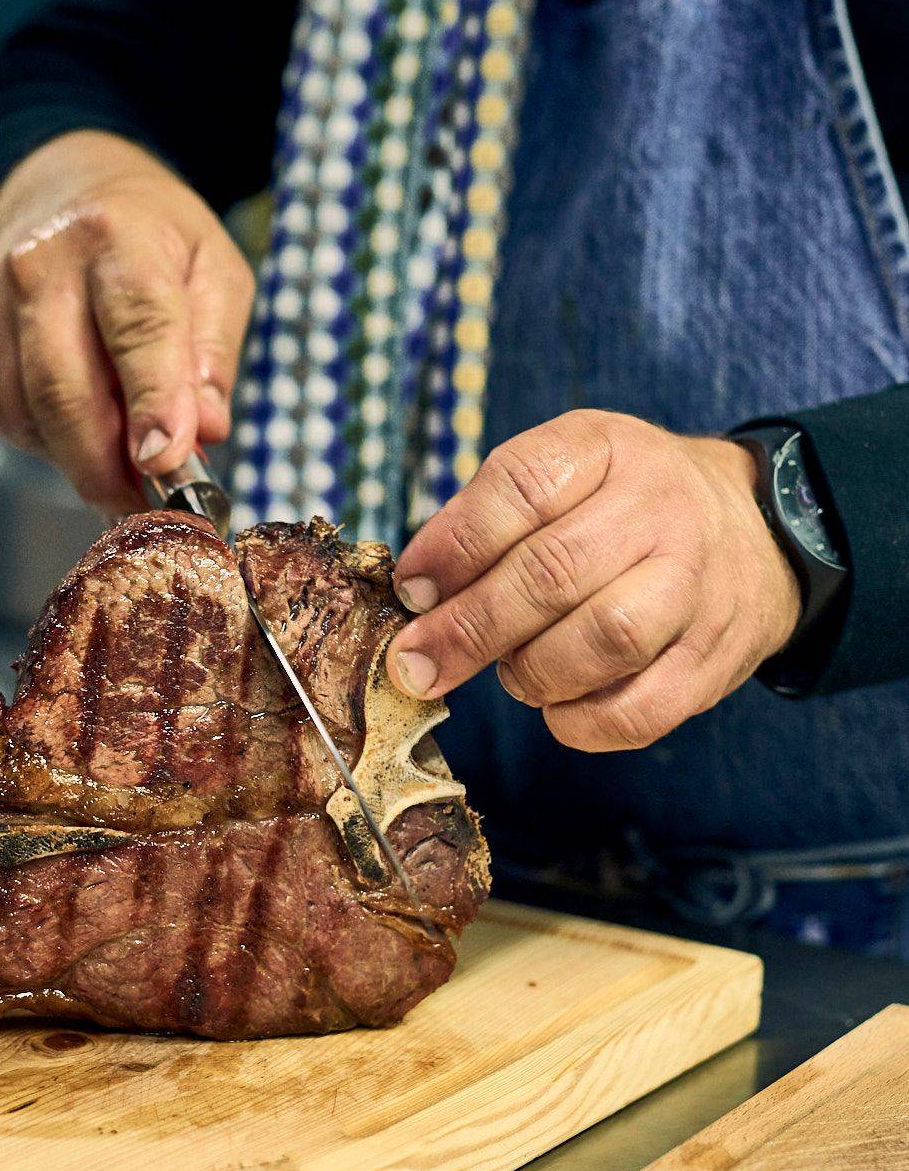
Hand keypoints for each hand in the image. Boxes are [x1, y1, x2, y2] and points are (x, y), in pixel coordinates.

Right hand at [0, 130, 254, 511]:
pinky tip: (84, 431)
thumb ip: (214, 351)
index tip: (166, 462)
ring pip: (34, 414)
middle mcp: (43, 267)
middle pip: (67, 387)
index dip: (152, 401)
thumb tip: (206, 429)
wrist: (62, 191)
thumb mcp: (213, 270)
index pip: (137, 327)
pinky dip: (52, 444)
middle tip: (147, 508)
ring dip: (83, 462)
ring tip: (126, 473)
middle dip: (108, 464)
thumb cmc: (153, 240)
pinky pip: (12, 418)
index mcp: (117, 239)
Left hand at [389, 410, 801, 751]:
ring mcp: (698, 586)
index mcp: (608, 449)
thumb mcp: (567, 472)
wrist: (758, 533)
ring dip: (532, 672)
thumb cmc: (625, 508)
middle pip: (552, 572)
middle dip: (469, 627)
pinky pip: (640, 709)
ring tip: (512, 673)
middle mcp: (661, 509)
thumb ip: (490, 518)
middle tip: (418, 662)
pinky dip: (580, 721)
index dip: (454, 544)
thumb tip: (419, 593)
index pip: (521, 485)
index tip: (412, 590)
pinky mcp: (715, 659)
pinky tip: (557, 707)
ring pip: (604, 639)